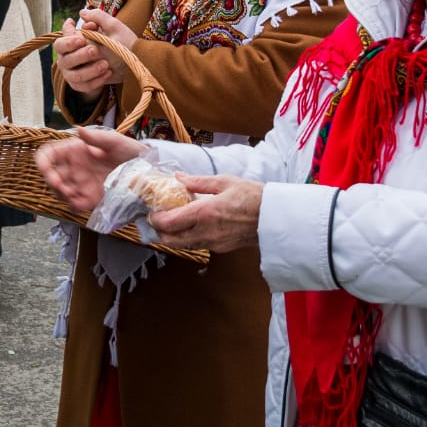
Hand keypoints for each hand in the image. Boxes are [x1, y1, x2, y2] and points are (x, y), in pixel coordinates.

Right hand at [36, 125, 142, 209]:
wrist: (148, 172)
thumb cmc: (131, 152)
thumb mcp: (116, 141)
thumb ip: (97, 137)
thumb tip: (78, 129)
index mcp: (75, 151)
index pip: (49, 154)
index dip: (42, 160)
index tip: (44, 168)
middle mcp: (74, 168)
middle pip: (51, 176)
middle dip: (51, 182)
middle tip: (61, 186)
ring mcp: (81, 184)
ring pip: (59, 192)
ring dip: (61, 195)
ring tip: (72, 194)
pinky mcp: (89, 199)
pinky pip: (74, 205)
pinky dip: (74, 206)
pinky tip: (81, 203)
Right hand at [53, 18, 107, 98]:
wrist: (126, 63)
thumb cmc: (115, 41)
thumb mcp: (111, 27)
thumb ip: (97, 18)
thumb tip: (82, 13)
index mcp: (69, 44)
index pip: (60, 43)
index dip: (68, 42)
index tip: (81, 39)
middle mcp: (67, 59)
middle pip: (67, 60)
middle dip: (80, 56)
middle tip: (95, 50)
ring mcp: (72, 74)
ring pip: (76, 76)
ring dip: (90, 70)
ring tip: (106, 64)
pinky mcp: (80, 86)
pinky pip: (85, 86)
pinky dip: (97, 81)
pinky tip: (108, 73)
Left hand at [149, 175, 263, 255]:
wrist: (274, 217)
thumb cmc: (252, 196)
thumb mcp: (224, 182)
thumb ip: (198, 182)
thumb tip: (179, 177)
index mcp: (204, 213)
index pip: (169, 223)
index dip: (155, 219)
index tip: (152, 211)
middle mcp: (205, 231)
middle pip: (170, 240)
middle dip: (160, 231)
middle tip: (157, 219)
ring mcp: (213, 243)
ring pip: (183, 245)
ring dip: (173, 236)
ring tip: (173, 222)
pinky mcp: (221, 248)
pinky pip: (197, 245)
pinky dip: (189, 238)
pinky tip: (193, 225)